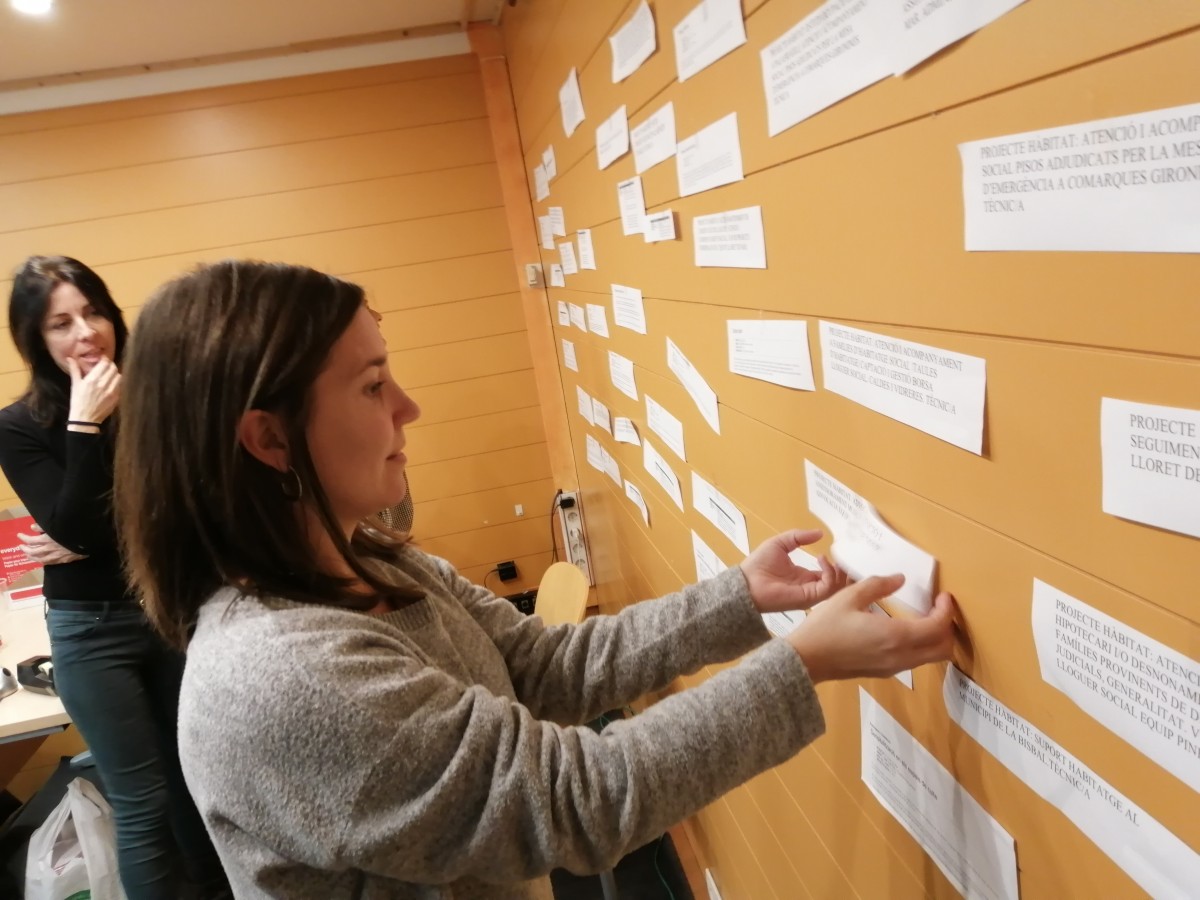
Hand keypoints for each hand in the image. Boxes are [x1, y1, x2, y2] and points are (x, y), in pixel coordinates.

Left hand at [18, 525, 85, 564]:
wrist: (87, 541)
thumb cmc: (72, 531)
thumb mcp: (58, 525)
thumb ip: (43, 526)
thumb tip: (32, 527)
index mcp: (47, 539)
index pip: (30, 540)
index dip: (23, 538)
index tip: (19, 535)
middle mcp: (49, 549)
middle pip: (32, 551)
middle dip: (25, 549)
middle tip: (21, 546)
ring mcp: (55, 556)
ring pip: (39, 559)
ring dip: (32, 557)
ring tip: (27, 555)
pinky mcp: (62, 560)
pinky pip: (48, 562)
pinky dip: (42, 561)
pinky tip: (41, 560)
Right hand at [67, 357, 119, 424]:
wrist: (85, 419)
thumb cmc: (78, 401)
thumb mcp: (75, 385)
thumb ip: (75, 370)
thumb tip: (70, 358)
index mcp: (92, 379)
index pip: (104, 363)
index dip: (105, 359)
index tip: (102, 359)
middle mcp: (103, 384)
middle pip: (113, 368)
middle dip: (110, 365)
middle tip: (106, 366)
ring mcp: (112, 391)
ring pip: (119, 376)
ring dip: (115, 373)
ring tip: (109, 375)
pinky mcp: (116, 398)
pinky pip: (120, 386)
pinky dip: (117, 382)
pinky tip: (111, 384)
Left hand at [740, 529, 846, 613]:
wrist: (746, 582)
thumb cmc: (760, 564)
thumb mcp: (781, 543)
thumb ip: (799, 537)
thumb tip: (820, 533)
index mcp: (805, 577)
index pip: (829, 574)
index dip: (837, 563)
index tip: (840, 550)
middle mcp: (811, 586)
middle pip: (839, 583)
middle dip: (845, 569)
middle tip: (846, 555)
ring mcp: (811, 593)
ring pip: (838, 587)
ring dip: (840, 570)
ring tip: (835, 556)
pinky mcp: (809, 597)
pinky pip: (828, 587)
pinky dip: (830, 572)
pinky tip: (822, 559)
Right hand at [787, 574, 955, 682]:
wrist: (806, 661)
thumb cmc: (825, 627)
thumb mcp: (848, 597)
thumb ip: (878, 586)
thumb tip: (900, 579)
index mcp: (895, 636)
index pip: (938, 627)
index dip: (946, 610)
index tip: (943, 596)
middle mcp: (901, 655)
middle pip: (943, 649)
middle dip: (947, 628)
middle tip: (938, 608)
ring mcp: (894, 667)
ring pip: (931, 657)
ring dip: (935, 638)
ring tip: (924, 617)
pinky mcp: (885, 672)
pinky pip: (915, 661)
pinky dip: (921, 646)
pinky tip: (905, 630)